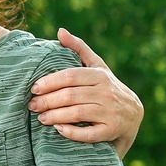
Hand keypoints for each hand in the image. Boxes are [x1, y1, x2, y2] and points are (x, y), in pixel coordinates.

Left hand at [29, 28, 143, 154]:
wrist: (133, 114)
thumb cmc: (106, 87)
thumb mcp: (96, 67)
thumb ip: (78, 48)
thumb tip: (60, 30)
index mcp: (99, 75)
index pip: (70, 76)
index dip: (50, 82)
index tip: (34, 88)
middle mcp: (107, 92)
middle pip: (70, 95)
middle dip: (47, 101)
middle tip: (32, 105)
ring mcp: (110, 112)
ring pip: (77, 113)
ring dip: (55, 116)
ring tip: (41, 118)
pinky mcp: (112, 130)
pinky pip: (89, 134)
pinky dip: (72, 132)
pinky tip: (58, 129)